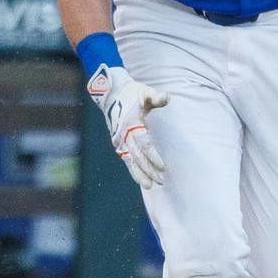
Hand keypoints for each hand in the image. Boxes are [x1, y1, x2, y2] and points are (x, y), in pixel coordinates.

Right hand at [87, 64, 168, 188]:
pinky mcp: (117, 142)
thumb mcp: (145, 92)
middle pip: (137, 156)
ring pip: (129, 160)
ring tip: (150, 186)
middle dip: (148, 170)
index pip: (144, 143)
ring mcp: (118, 139)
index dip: (153, 156)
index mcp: (131, 122)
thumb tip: (167, 97)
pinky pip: (125, 158)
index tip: (162, 167)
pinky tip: (141, 179)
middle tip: (161, 181)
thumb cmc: (132, 92)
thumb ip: (156, 97)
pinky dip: (132, 169)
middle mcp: (123, 133)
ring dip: (139, 174)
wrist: (110, 93)